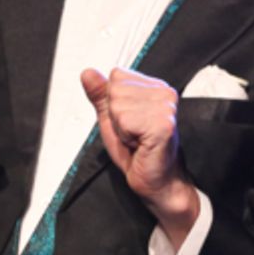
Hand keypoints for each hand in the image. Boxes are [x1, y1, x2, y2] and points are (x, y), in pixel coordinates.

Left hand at [81, 67, 198, 246]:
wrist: (156, 181)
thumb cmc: (138, 153)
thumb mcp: (112, 119)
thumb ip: (100, 95)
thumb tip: (88, 72)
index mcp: (154, 87)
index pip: (117, 75)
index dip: (113, 102)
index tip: (128, 121)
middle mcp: (164, 92)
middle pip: (115, 90)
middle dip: (116, 116)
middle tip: (132, 133)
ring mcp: (166, 107)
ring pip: (118, 106)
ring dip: (121, 129)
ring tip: (137, 139)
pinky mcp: (163, 124)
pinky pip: (126, 122)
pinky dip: (126, 137)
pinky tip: (140, 145)